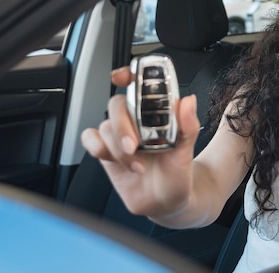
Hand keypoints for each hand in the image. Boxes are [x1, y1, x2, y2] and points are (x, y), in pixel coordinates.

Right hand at [81, 67, 201, 217]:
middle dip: (122, 125)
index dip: (128, 76)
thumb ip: (188, 126)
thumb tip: (188, 101)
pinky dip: (97, 147)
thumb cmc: (177, 173)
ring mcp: (119, 135)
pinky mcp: (106, 150)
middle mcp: (135, 120)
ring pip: (105, 125)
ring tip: (136, 164)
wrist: (165, 202)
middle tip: (133, 144)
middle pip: (117, 105)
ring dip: (117, 146)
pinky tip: (113, 160)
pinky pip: (90, 138)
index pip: (138, 85)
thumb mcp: (187, 150)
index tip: (122, 78)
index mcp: (155, 113)